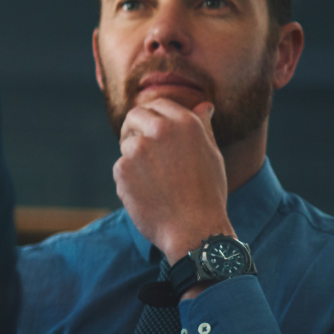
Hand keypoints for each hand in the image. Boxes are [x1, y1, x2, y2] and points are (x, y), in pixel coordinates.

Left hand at [113, 98, 233, 267]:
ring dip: (135, 158)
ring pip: (127, 144)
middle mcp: (160, 129)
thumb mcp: (211, 155)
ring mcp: (138, 148)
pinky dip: (130, 180)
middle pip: (135, 116)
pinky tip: (149, 195)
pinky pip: (121, 168)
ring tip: (158, 182)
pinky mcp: (122, 167)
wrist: (194, 229)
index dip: (154, 116)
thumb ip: (202, 127)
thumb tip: (202, 106)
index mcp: (186, 123)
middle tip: (144, 150)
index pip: (159, 105)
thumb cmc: (207, 193)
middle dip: (135, 128)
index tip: (152, 128)